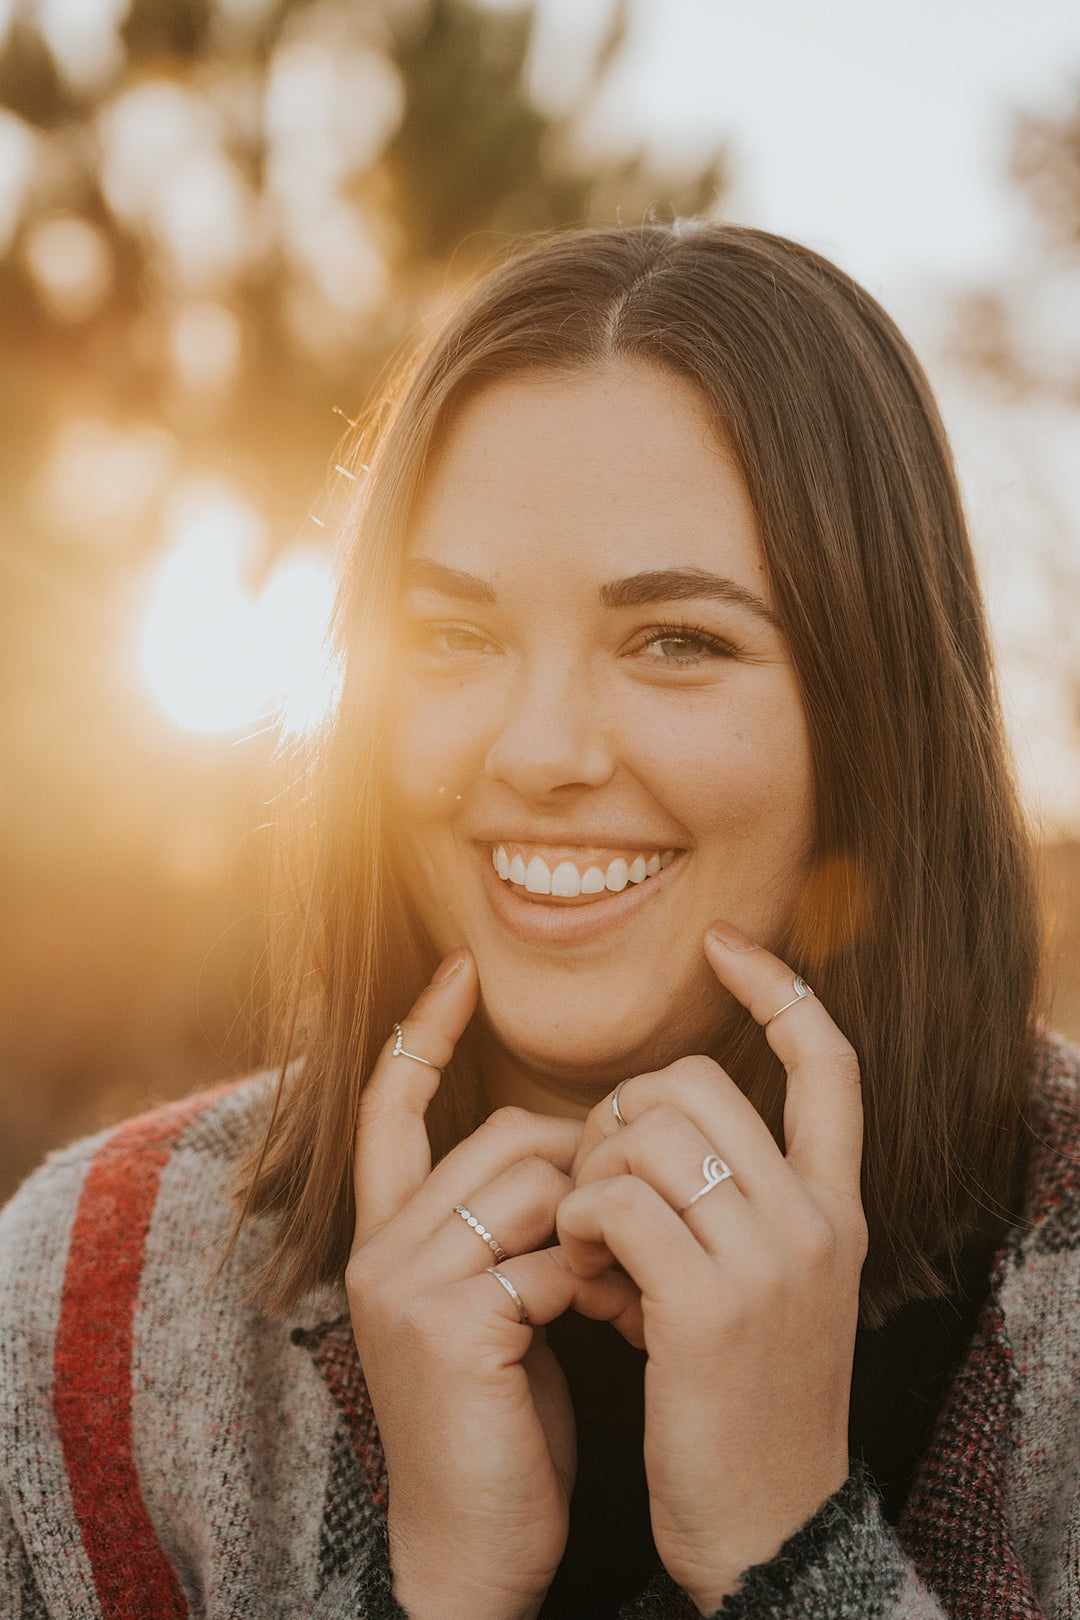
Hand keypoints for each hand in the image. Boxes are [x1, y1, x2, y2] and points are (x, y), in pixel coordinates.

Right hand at [346, 950, 639, 1619]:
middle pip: (504, 1136)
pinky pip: (552, 1254)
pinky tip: (616, 1321)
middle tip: (623, 1231)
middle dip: (584, 1165)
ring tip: (621, 1287)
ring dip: (602, 1225)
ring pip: (536, 1184)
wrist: (473, 1545)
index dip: (421, 1035)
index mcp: (386, 1235)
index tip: (459, 971)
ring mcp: (405, 1284)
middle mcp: (380, 1247)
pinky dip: (601, 1280)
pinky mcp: (446, 1325)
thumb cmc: (503, 1417)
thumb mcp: (496, 1300)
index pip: (390, 1107)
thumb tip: (579, 1141)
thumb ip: (511, 1221)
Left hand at [557, 924, 866, 1615]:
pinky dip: (573, 1224)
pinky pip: (611, 1199)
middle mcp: (815, 1218)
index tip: (725, 945)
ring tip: (584, 1246)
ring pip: (647, 1130)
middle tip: (598, 1188)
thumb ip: (724, 1205)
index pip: (828, 1060)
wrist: (765, 1528)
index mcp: (836, 1207)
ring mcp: (769, 1258)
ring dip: (588, 1174)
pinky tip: (579, 1279)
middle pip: (696, 1081)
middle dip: (621, 1114)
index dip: (777, 989)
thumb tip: (631, 1132)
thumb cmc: (739, 1402)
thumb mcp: (761, 1289)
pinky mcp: (709, 1305)